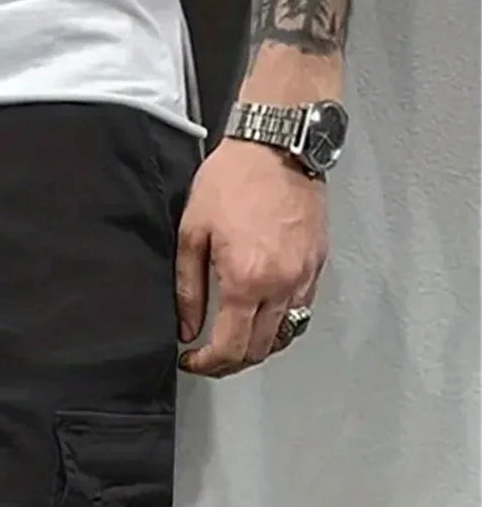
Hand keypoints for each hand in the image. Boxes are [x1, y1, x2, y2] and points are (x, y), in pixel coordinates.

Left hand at [176, 138, 327, 377]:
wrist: (278, 141)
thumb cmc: (235, 177)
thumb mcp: (193, 233)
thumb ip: (188, 290)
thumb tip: (187, 328)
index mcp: (247, 281)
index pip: (230, 349)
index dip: (208, 365)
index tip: (193, 361)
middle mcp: (282, 284)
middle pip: (260, 350)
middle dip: (231, 363)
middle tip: (210, 357)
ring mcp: (304, 275)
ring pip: (284, 334)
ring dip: (257, 345)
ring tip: (234, 339)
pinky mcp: (318, 262)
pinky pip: (301, 309)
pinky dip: (280, 321)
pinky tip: (260, 313)